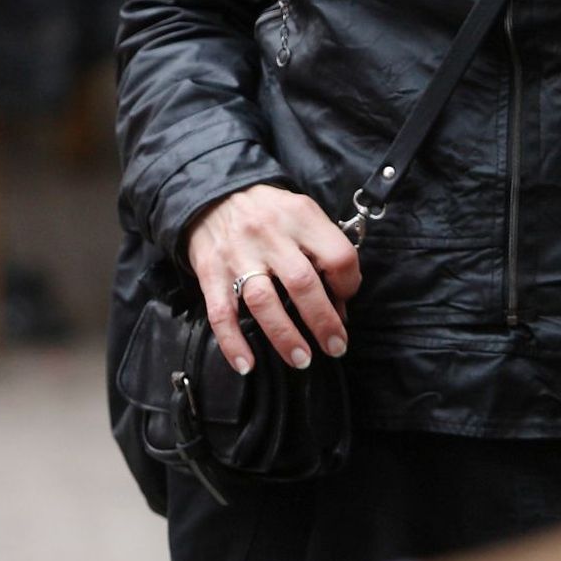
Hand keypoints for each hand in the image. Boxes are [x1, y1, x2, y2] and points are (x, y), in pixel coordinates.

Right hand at [185, 183, 362, 374]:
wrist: (214, 196)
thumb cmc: (270, 213)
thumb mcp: (303, 214)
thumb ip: (324, 249)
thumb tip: (340, 303)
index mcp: (300, 217)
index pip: (338, 255)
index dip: (349, 284)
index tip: (346, 302)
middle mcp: (270, 235)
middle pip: (302, 283)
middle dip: (323, 321)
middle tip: (336, 347)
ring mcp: (238, 256)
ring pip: (263, 301)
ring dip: (285, 336)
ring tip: (302, 360)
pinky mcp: (210, 274)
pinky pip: (221, 314)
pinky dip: (233, 343)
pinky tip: (247, 365)